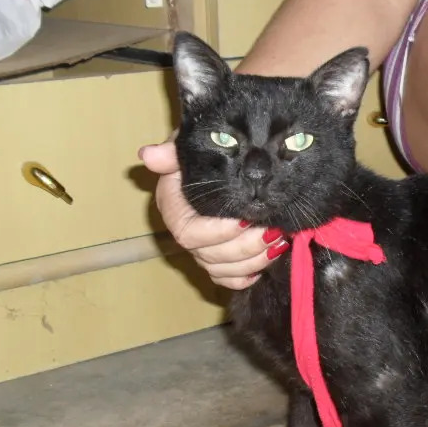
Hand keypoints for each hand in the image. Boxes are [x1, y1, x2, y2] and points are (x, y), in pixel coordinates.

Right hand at [139, 139, 290, 289]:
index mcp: (174, 210)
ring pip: (223, 270)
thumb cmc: (202, 153)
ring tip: (279, 242)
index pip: (189, 233)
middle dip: (246, 247)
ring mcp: (203, 252)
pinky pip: (230, 280)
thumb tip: (149, 156)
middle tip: (273, 231)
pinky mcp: (220, 261)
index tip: (246, 219)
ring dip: (254, 261)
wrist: (218, 162)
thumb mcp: (187, 146)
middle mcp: (187, 235)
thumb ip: (172, 152)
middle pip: (210, 256)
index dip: (219, 232)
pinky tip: (268, 262)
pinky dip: (248, 276)